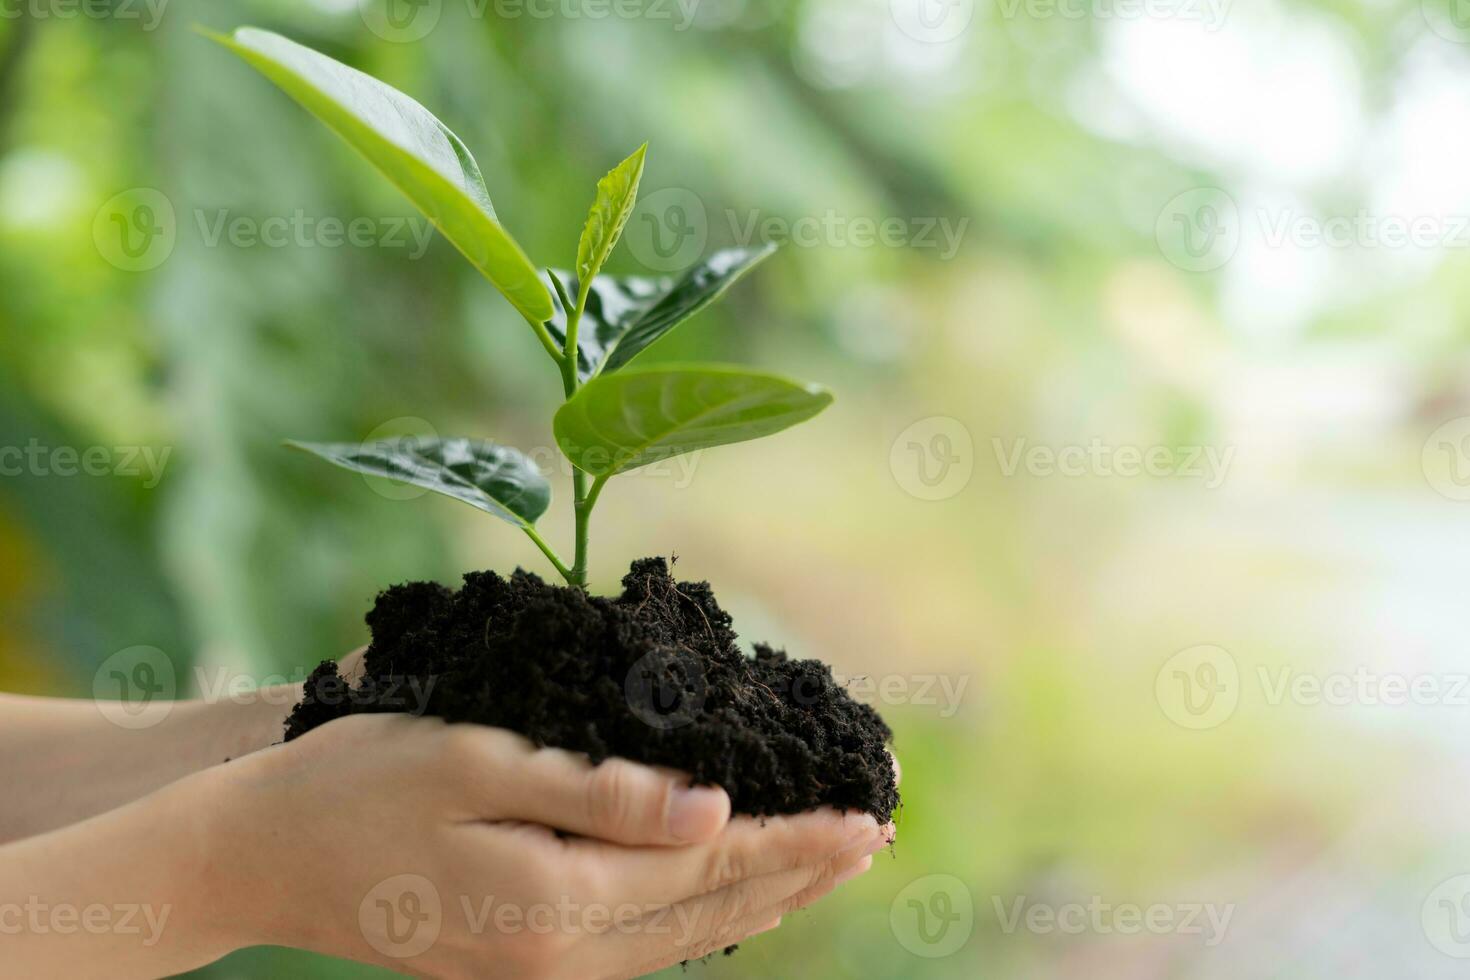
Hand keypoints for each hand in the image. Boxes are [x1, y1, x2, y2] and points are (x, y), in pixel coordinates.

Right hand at [201, 713, 892, 977]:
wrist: (257, 855)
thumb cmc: (361, 784)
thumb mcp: (478, 763)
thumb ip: (599, 794)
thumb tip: (711, 812)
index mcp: (557, 903)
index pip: (711, 867)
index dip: (794, 838)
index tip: (866, 815)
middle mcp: (559, 957)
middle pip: (711, 911)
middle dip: (798, 871)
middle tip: (874, 838)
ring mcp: (537, 971)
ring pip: (681, 938)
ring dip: (761, 897)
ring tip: (824, 866)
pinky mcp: (517, 962)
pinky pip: (637, 948)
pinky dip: (699, 917)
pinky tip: (726, 899)